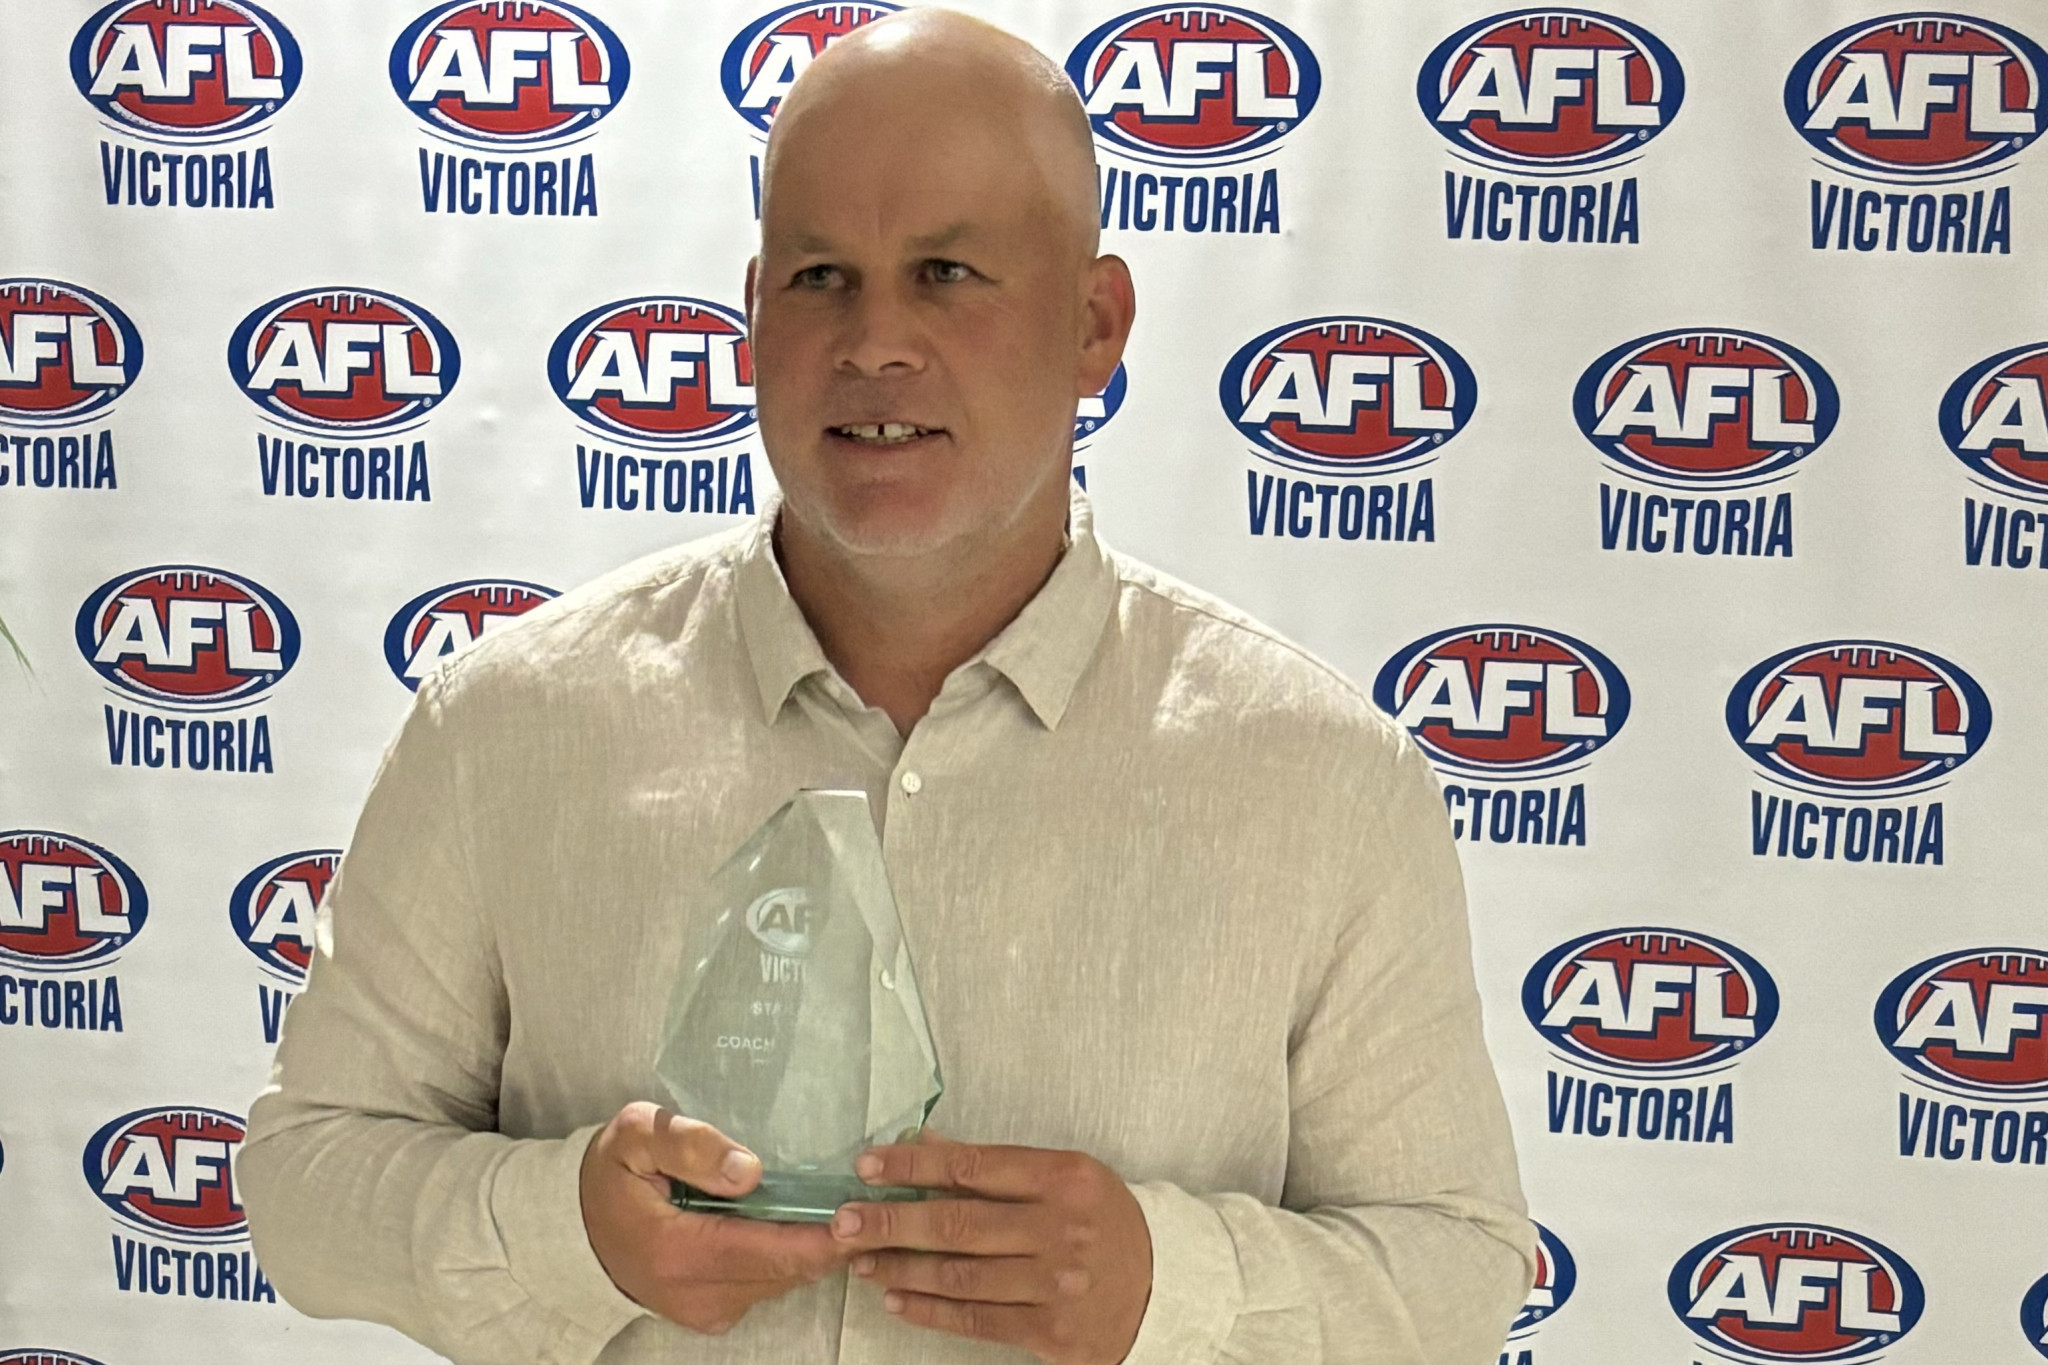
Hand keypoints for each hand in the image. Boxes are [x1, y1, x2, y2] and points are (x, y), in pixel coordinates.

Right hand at [579, 1102, 851, 1333]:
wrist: (575, 1229)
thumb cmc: (611, 1173)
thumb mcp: (636, 1135)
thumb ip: (691, 1145)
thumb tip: (750, 1171)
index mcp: (677, 1251)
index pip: (771, 1252)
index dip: (824, 1237)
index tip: (863, 1212)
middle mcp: (697, 1294)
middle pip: (788, 1270)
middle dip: (834, 1240)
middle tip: (870, 1201)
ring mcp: (707, 1309)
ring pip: (784, 1280)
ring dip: (816, 1248)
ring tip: (844, 1205)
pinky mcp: (714, 1311)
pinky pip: (769, 1284)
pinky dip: (792, 1256)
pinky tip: (805, 1222)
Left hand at [829, 1135, 1152, 1363]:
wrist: (1165, 1287)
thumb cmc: (1104, 1221)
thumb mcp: (1065, 1177)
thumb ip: (996, 1165)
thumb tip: (925, 1145)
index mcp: (1065, 1178)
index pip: (974, 1165)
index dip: (914, 1165)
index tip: (869, 1166)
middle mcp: (1061, 1229)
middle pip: (958, 1223)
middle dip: (891, 1221)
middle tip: (844, 1221)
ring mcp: (1056, 1284)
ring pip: (960, 1275)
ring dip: (901, 1268)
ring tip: (862, 1260)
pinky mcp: (1052, 1332)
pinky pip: (976, 1319)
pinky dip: (929, 1310)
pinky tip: (896, 1298)